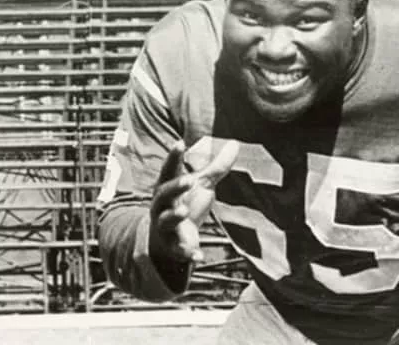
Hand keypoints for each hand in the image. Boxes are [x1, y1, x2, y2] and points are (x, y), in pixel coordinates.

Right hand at [149, 139, 238, 262]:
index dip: (173, 157)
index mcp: (168, 189)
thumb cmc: (185, 205)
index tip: (180, 143)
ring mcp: (165, 228)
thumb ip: (217, 166)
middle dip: (175, 187)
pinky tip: (198, 256)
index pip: (169, 171)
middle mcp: (162, 207)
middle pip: (164, 195)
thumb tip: (236, 143)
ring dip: (175, 216)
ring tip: (185, 212)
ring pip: (165, 222)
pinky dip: (188, 254)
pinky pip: (178, 251)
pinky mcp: (173, 248)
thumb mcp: (202, 185)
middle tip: (190, 180)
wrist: (169, 241)